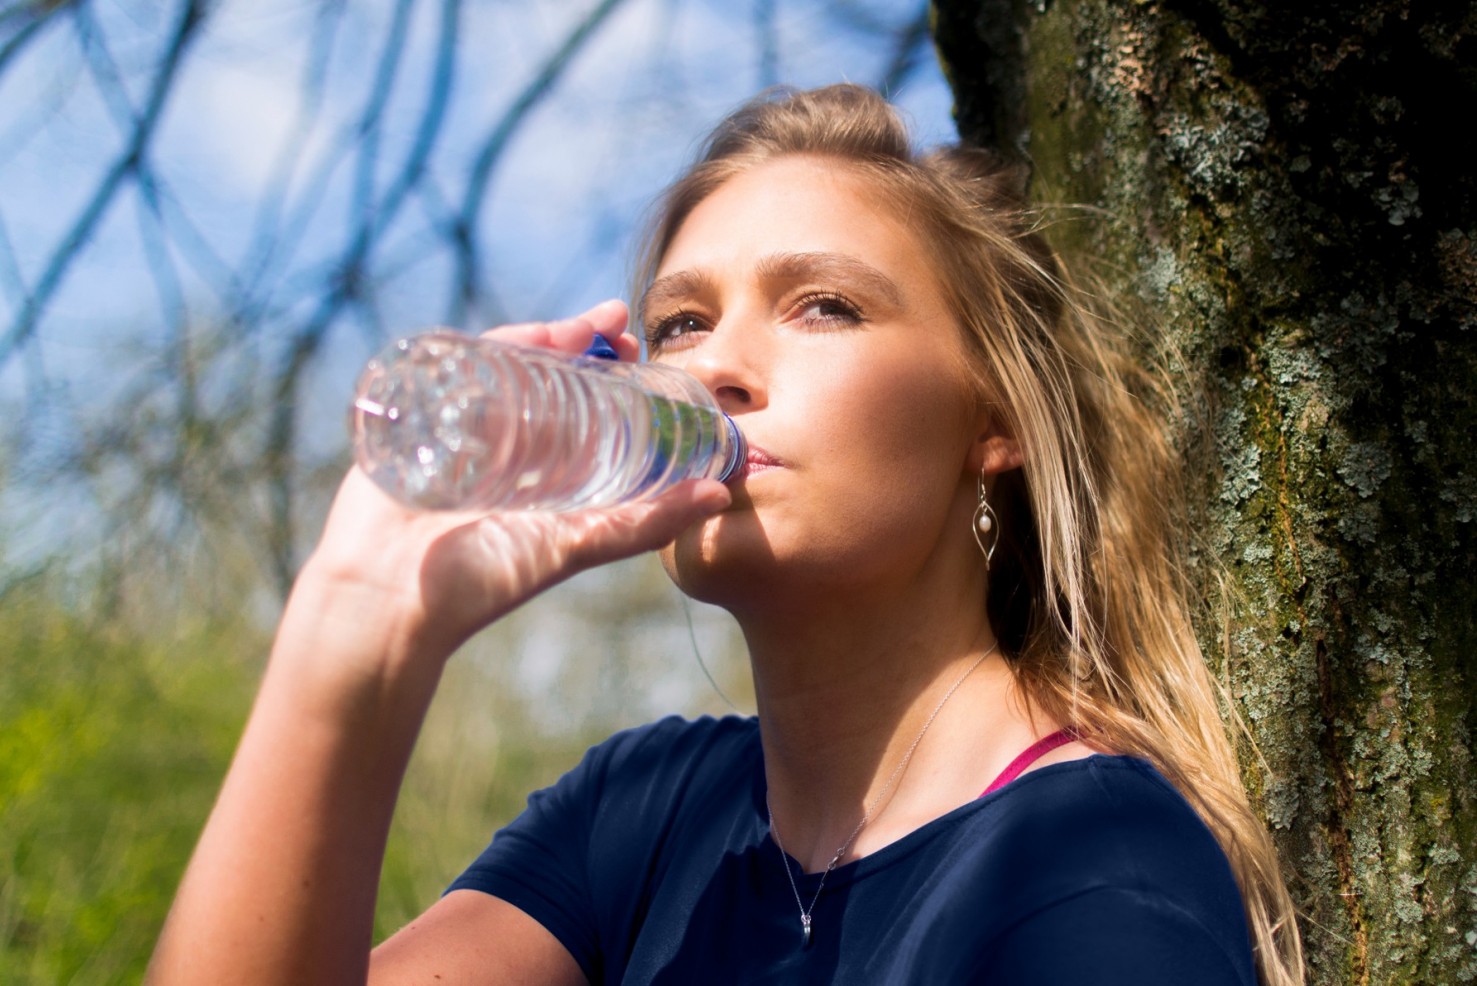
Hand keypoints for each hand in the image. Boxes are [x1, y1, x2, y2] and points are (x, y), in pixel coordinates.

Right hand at [300, 299, 731, 665]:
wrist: (389, 598)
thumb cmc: (482, 583)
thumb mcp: (575, 546)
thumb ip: (644, 524)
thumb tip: (720, 495)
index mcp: (537, 465)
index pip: (578, 399)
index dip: (609, 370)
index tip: (639, 345)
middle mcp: (499, 440)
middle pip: (540, 372)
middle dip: (578, 340)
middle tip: (617, 322)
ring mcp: (454, 424)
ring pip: (500, 364)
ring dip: (541, 335)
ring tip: (581, 323)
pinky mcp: (413, 418)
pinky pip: (448, 371)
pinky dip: (480, 349)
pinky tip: (514, 337)